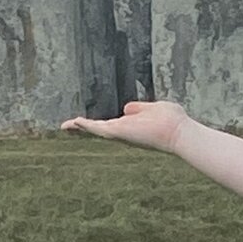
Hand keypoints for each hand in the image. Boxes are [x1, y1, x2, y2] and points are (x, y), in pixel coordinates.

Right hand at [60, 99, 188, 150]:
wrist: (177, 131)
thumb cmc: (171, 120)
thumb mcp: (151, 109)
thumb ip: (138, 108)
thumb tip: (126, 108)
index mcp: (131, 128)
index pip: (111, 125)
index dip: (98, 124)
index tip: (84, 123)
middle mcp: (124, 133)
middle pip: (99, 130)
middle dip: (83, 129)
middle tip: (67, 127)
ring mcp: (120, 133)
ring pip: (96, 130)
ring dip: (80, 127)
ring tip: (65, 126)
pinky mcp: (119, 131)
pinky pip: (97, 128)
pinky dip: (85, 125)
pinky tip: (72, 123)